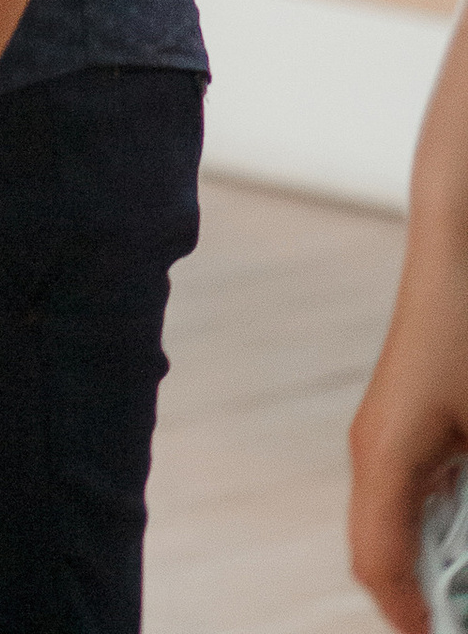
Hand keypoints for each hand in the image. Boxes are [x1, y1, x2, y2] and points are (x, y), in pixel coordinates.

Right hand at [351, 257, 467, 625]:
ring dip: (441, 561)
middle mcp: (377, 452)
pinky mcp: (413, 424)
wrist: (459, 241)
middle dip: (432, 594)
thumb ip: (449, 510)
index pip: (382, 571)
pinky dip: (445, 526)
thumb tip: (448, 567)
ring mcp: (391, 437)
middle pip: (390, 557)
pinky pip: (417, 494)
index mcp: (385, 459)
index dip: (415, 621)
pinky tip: (465, 530)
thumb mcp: (462, 433)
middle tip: (457, 609)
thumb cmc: (465, 325)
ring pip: (404, 526)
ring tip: (460, 578)